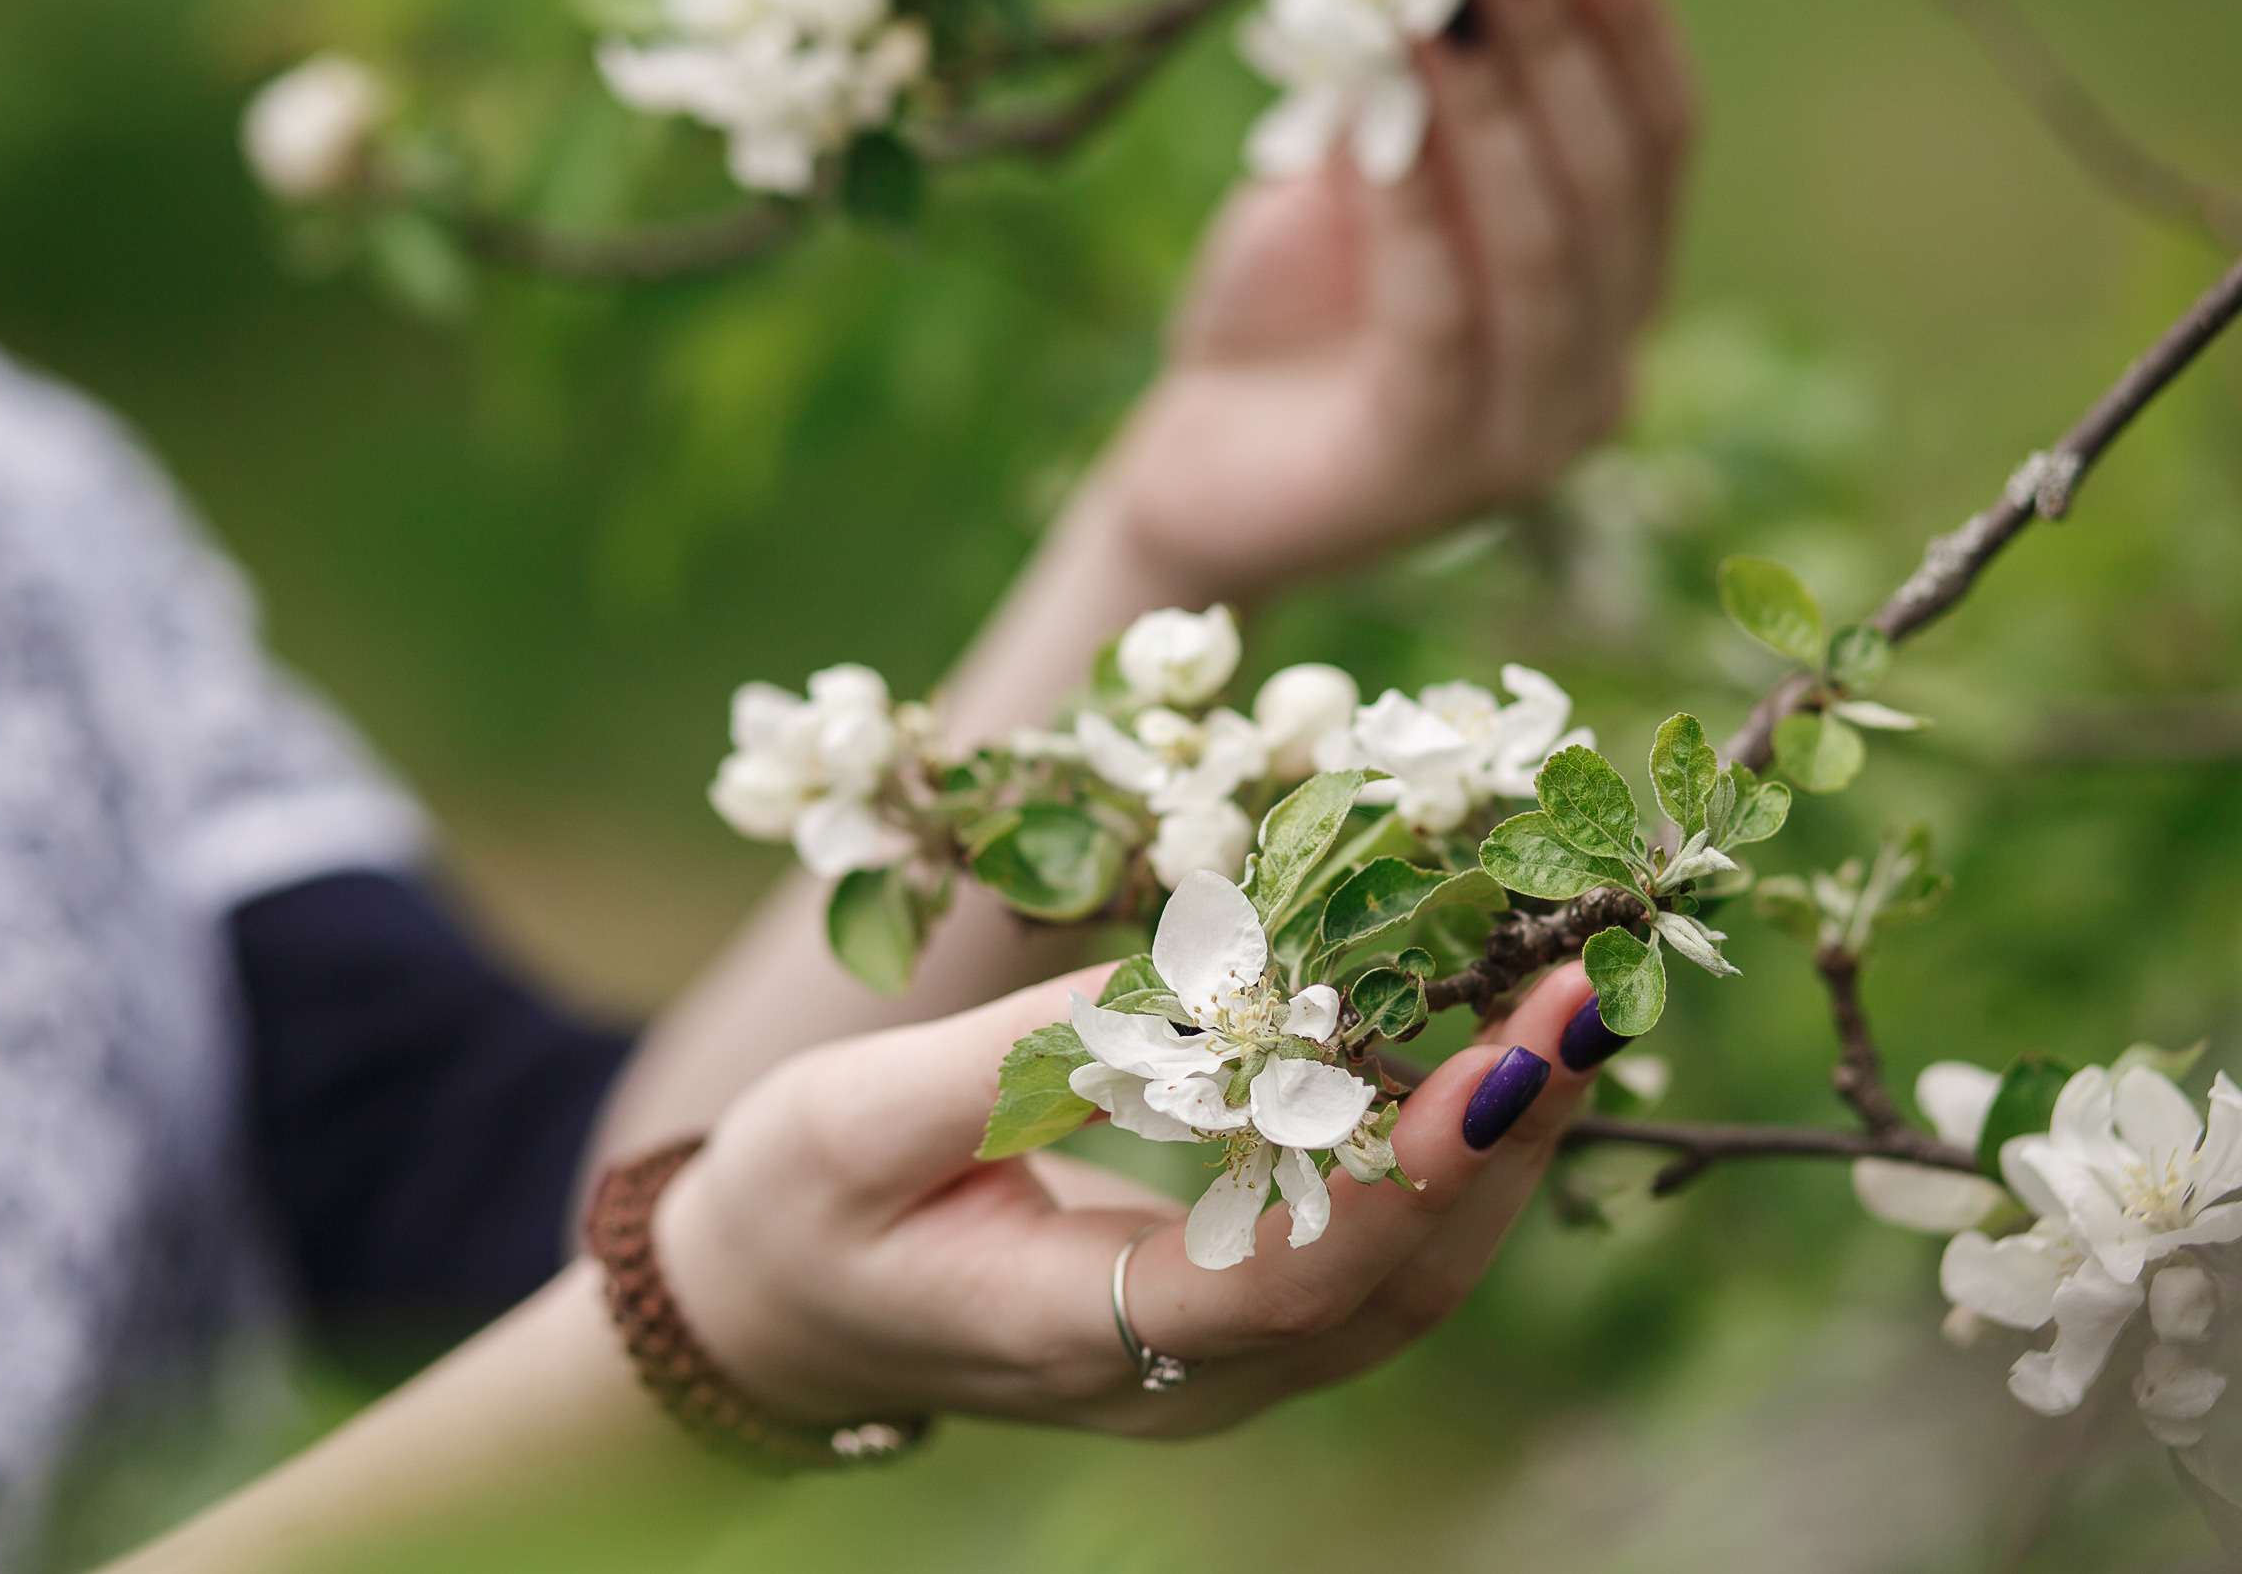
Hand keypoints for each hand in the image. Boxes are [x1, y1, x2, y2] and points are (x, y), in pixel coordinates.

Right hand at [656, 960, 1608, 1434]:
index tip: (1500, 1050)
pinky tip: (1476, 1053)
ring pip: (1404, 1282)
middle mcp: (1176, 1379)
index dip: (1405, 1169)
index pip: (1285, 1275)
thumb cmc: (798, 1206)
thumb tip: (1193, 981)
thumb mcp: (853, 1119)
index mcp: (1070, 1332)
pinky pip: (1370, 1256)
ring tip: (1567, 1007)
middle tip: (1584, 989)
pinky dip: (1441, 1157)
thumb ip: (1022, 1061)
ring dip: (1498, 1148)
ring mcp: (1213, 1364)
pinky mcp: (1229, 1322)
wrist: (777, 1314)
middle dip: (1503, 1140)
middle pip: (1390, 1287)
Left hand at [1095, 0, 1697, 598]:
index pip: (1657, 143)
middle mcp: (1600, 368)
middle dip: (1558, 41)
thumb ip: (1408, 108)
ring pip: (1544, 246)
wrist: (1189, 479)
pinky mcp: (1437, 470)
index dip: (1626, 24)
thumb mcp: (1350, 189)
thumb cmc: (1279, 323)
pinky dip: (1414, 208)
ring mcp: (1531, 434)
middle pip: (1612, 182)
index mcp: (1610, 291)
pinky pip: (1445, 316)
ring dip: (1492, 107)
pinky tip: (1378, 123)